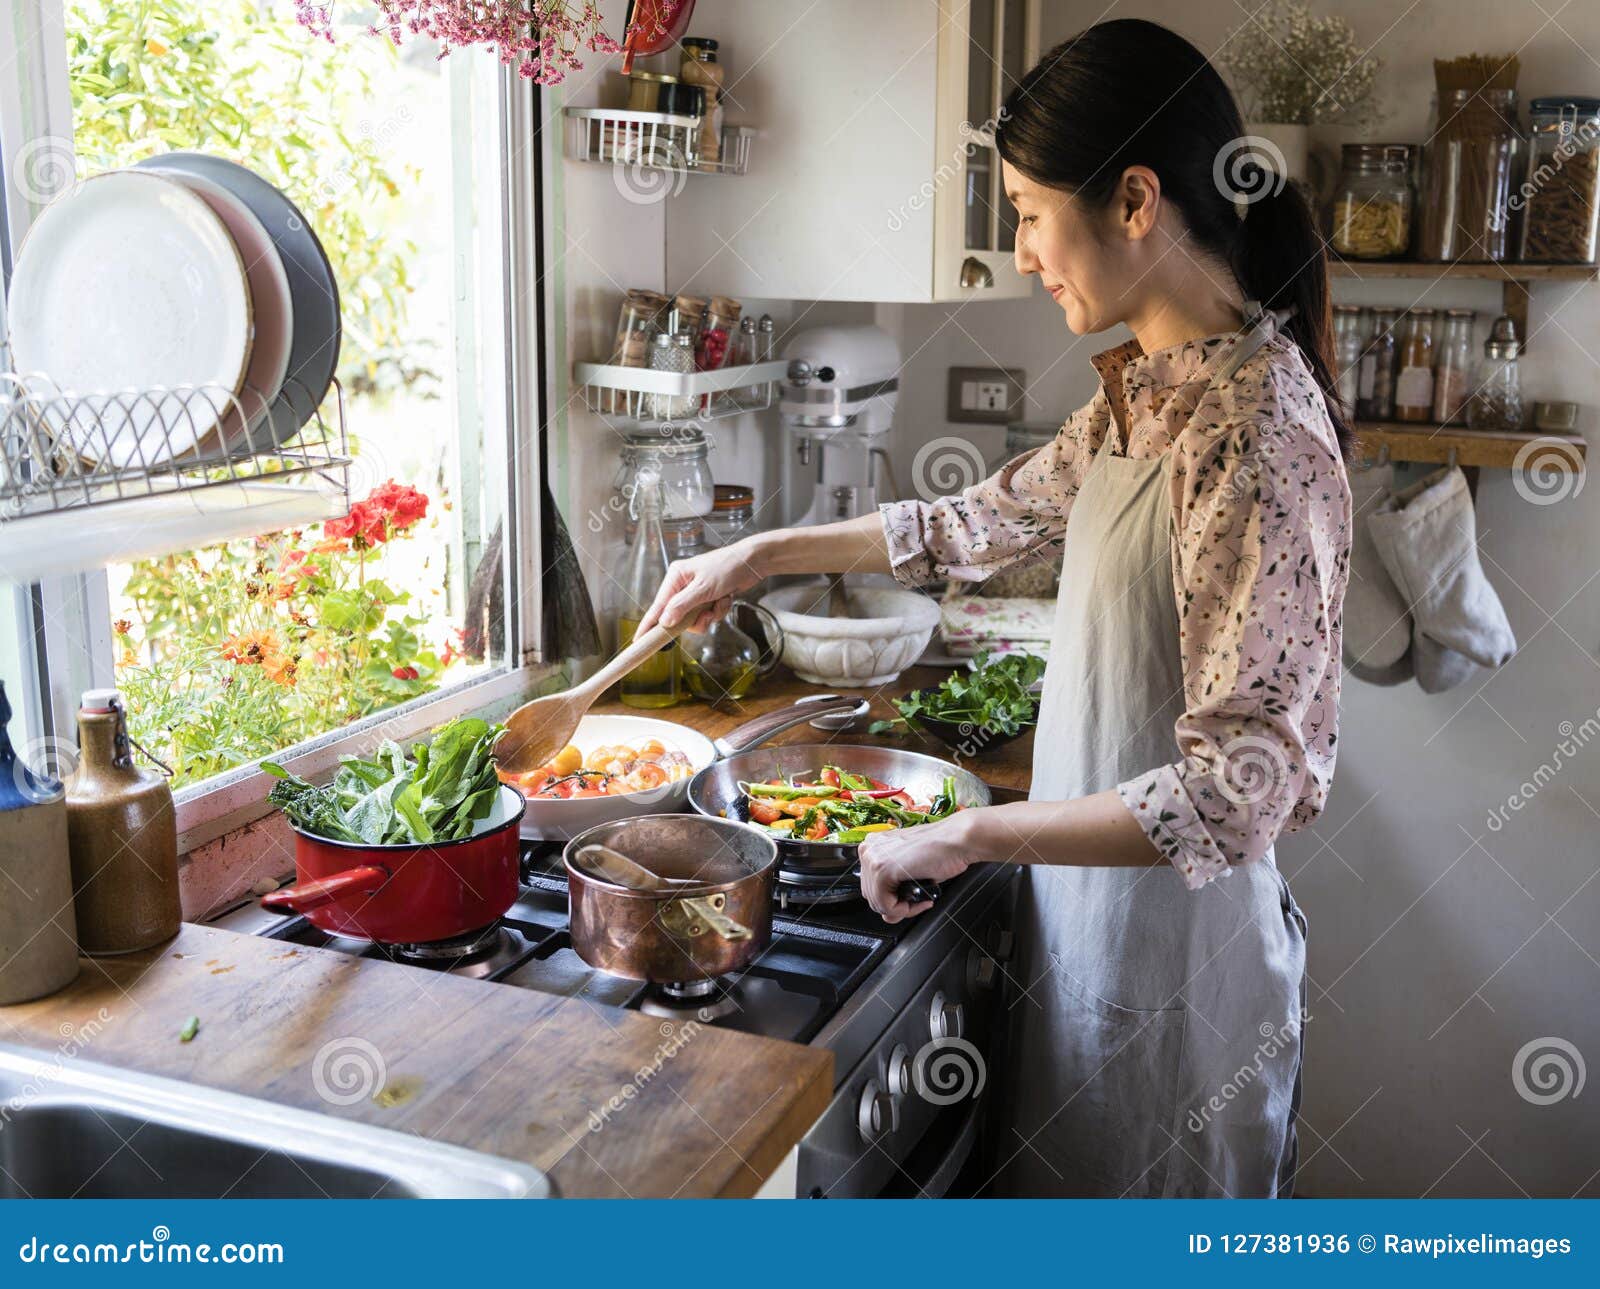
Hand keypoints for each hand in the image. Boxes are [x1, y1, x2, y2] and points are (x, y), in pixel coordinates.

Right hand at [635, 535, 767, 633]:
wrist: (752, 562)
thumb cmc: (727, 567)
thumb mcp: (703, 588)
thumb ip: (682, 606)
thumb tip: (664, 622)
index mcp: (675, 577)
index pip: (658, 606)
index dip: (649, 625)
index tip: (639, 640)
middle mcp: (682, 585)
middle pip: (678, 617)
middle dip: (696, 618)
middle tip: (707, 613)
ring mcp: (696, 593)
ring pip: (695, 619)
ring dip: (711, 614)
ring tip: (721, 600)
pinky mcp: (708, 599)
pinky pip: (708, 615)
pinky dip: (719, 610)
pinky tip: (727, 597)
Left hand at [857, 810, 977, 923]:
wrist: (958, 840)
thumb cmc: (942, 851)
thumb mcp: (910, 871)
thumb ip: (894, 891)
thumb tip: (887, 916)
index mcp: (874, 846)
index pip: (871, 886)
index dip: (893, 898)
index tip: (911, 896)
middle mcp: (869, 849)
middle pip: (872, 897)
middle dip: (897, 905)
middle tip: (918, 901)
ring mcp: (873, 858)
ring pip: (878, 903)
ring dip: (903, 909)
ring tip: (921, 899)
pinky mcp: (882, 869)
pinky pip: (886, 906)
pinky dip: (905, 910)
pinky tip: (921, 900)